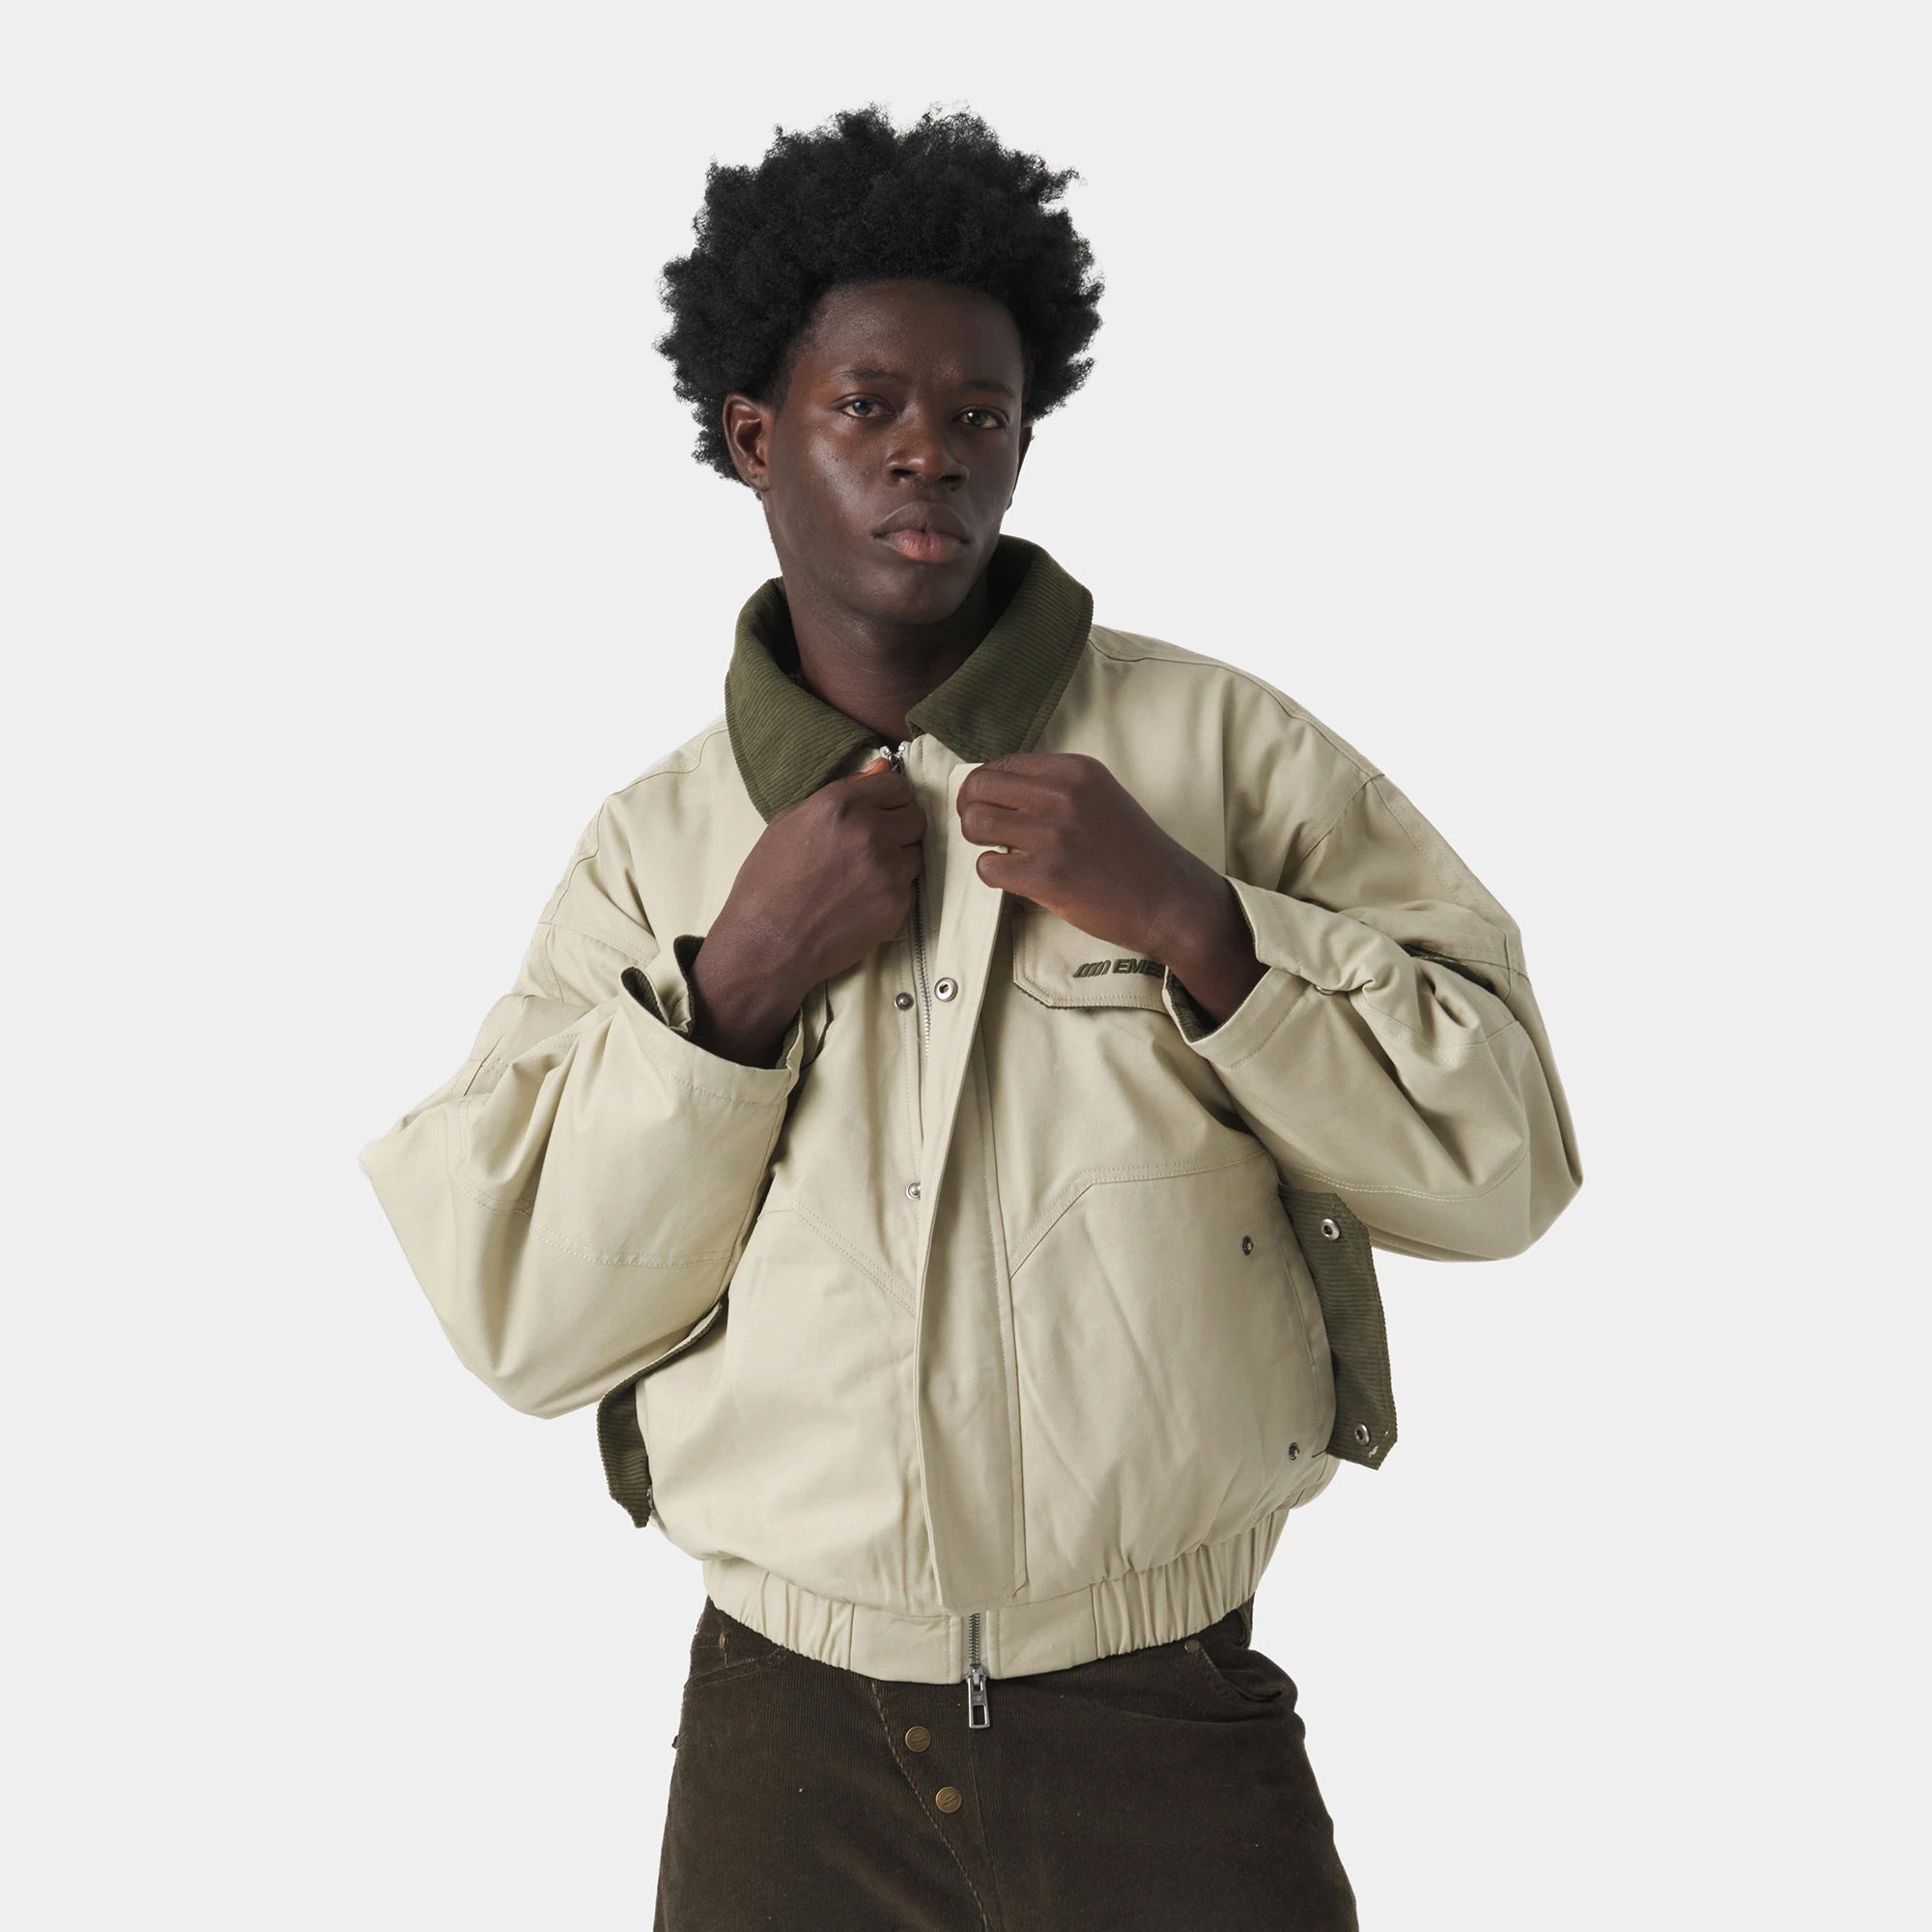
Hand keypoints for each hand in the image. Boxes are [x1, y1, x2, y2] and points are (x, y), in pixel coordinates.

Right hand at [690, 756, 924, 1063]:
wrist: (766, 944)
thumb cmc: (767, 883)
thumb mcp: (790, 824)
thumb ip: (840, 794)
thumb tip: (881, 769)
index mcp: (839, 804)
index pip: (897, 785)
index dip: (890, 798)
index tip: (883, 810)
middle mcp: (869, 831)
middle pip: (916, 816)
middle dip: (900, 827)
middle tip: (874, 845)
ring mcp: (887, 870)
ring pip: (917, 852)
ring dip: (899, 859)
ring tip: (863, 875)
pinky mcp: (897, 904)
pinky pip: (911, 886)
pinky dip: (894, 890)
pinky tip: (863, 900)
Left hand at [955, 751, 1266, 1027]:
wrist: (1171, 900)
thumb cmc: (1136, 854)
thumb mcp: (1102, 797)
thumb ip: (1056, 788)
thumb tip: (1000, 791)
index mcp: (1076, 770)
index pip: (1002, 764)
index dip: (985, 787)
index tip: (989, 805)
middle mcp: (1062, 795)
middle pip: (979, 788)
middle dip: (971, 810)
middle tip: (983, 831)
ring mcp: (1053, 835)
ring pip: (975, 824)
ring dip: (979, 842)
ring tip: (1001, 853)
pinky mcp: (1046, 875)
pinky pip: (987, 867)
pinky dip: (993, 875)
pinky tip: (1016, 879)